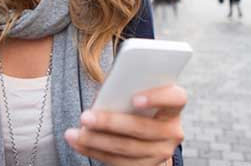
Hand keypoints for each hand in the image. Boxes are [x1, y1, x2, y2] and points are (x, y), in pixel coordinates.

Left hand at [65, 84, 186, 165]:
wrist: (143, 132)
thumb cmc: (134, 104)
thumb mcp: (135, 93)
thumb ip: (126, 90)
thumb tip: (105, 96)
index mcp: (173, 107)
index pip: (175, 99)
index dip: (157, 98)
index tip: (134, 98)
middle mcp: (172, 132)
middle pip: (142, 128)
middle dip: (110, 123)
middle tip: (85, 117)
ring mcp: (161, 153)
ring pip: (126, 148)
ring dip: (96, 141)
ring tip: (74, 133)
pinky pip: (118, 162)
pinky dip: (94, 152)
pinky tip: (78, 143)